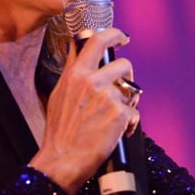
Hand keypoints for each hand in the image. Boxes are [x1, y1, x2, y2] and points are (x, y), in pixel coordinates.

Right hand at [31, 28, 139, 194]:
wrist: (63, 159)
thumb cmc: (60, 131)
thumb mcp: (58, 93)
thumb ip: (70, 68)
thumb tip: (75, 47)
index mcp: (76, 74)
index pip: (97, 41)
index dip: (114, 34)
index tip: (122, 38)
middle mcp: (92, 81)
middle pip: (124, 64)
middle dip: (127, 76)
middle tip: (121, 90)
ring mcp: (107, 97)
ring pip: (131, 90)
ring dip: (127, 103)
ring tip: (113, 118)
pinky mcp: (120, 114)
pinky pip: (135, 112)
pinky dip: (129, 124)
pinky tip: (116, 132)